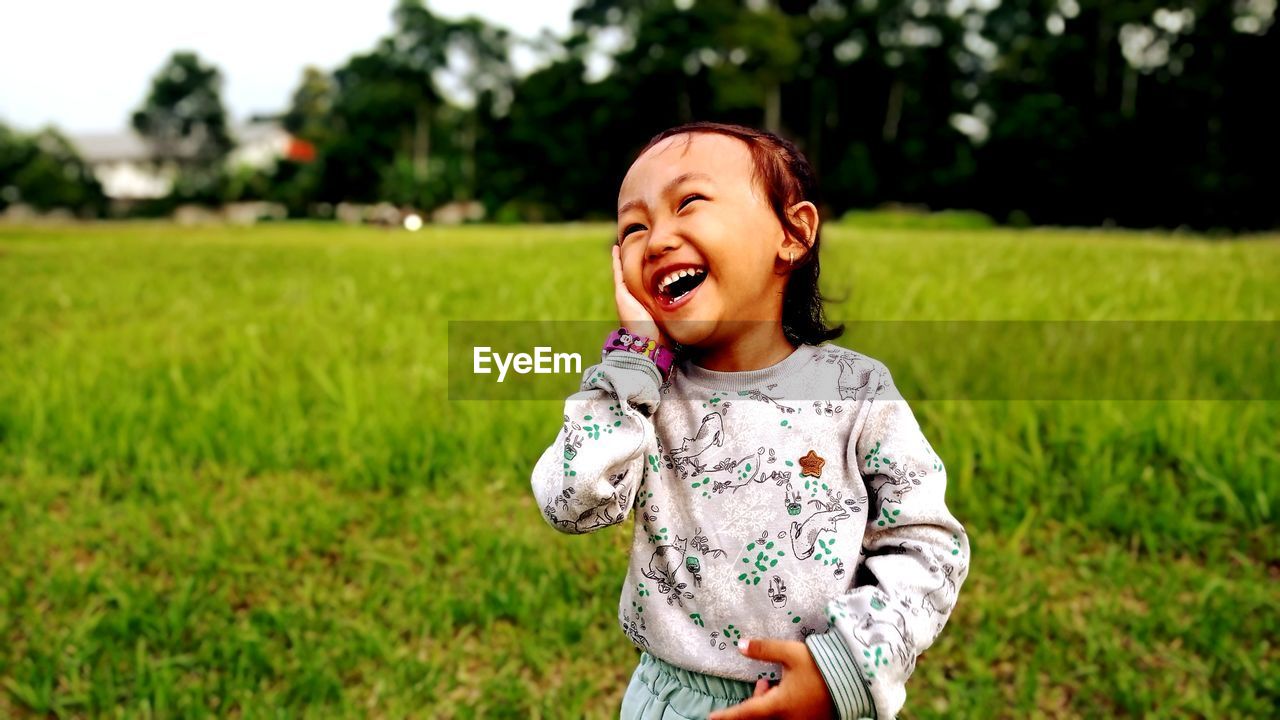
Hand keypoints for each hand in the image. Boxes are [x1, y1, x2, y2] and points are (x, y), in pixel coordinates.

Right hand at [611, 244, 667, 347]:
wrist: (648, 343)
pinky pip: (618, 272)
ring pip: (622, 272)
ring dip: (622, 258)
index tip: (649, 260)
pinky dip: (616, 260)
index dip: (644, 271)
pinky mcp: (621, 294)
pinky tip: (616, 249)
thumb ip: (672, 308)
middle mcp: (631, 298)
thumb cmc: (661, 335)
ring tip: (621, 245)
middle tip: (632, 246)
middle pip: (630, 275)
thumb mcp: (668, 316)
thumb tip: (688, 304)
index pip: (641, 282)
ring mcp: (624, 296)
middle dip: (631, 262)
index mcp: (641, 302)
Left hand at [707, 638, 836, 719]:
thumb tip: (740, 645)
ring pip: (771, 719)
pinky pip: (785, 719)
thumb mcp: (790, 654)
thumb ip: (764, 650)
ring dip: (765, 705)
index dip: (726, 716)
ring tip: (771, 684)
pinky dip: (778, 709)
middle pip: (758, 718)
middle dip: (751, 706)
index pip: (745, 713)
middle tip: (761, 684)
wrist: (855, 682)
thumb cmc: (822, 668)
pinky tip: (784, 691)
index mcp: (778, 706)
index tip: (711, 718)